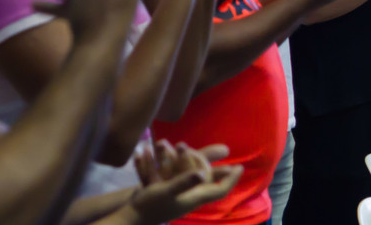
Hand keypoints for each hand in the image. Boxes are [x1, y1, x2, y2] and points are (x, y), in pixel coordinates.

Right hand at [126, 140, 242, 223]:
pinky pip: (184, 180)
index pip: (219, 191)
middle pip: (211, 185)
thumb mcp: (166, 190)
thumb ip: (184, 182)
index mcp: (194, 198)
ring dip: (202, 166)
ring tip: (208, 154)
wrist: (131, 216)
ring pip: (198, 182)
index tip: (239, 167)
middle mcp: (190, 199)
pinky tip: (183, 161)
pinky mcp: (171, 195)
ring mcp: (181, 198)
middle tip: (224, 154)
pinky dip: (186, 169)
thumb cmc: (150, 204)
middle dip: (217, 170)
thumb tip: (203, 174)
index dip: (231, 180)